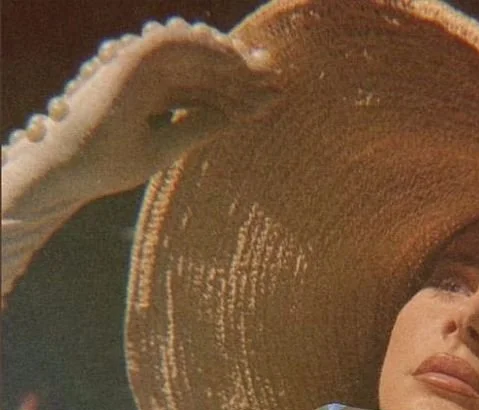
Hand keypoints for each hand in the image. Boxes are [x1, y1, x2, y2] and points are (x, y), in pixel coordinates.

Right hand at [2, 18, 279, 211]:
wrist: (71, 169)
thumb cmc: (110, 162)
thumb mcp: (167, 145)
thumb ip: (199, 127)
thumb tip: (236, 119)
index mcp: (155, 94)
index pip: (204, 87)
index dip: (238, 92)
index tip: (271, 102)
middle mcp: (148, 75)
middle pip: (204, 69)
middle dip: (242, 76)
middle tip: (279, 84)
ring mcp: (138, 64)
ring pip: (194, 53)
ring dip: (230, 61)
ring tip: (262, 75)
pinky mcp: (131, 60)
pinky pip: (173, 43)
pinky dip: (204, 48)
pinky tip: (234, 60)